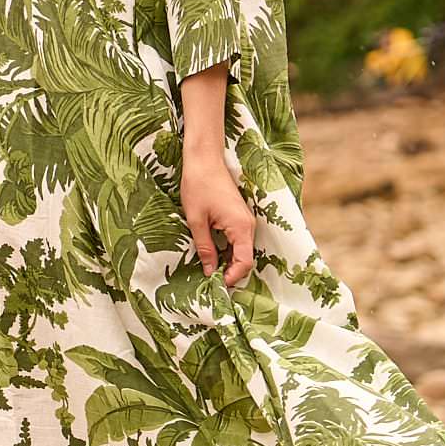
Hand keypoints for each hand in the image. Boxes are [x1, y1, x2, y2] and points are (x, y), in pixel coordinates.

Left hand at [182, 140, 254, 286]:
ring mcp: (245, 220)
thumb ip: (205, 248)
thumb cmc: (198, 186)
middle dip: (230, 273)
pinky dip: (228, 251)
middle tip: (210, 282)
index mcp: (240, 227)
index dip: (232, 278)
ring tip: (209, 271)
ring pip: (242, 250)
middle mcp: (248, 225)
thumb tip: (209, 271)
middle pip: (245, 258)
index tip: (215, 285)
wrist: (204, 160)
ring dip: (228, 262)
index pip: (244, 262)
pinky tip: (213, 255)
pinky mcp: (239, 217)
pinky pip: (238, 241)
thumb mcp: (196, 221)